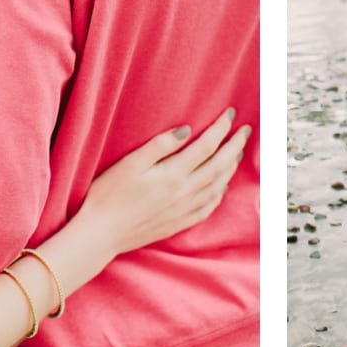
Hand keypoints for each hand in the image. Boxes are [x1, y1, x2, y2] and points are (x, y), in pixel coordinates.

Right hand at [81, 108, 251, 256]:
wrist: (101, 234)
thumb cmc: (109, 195)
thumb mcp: (131, 163)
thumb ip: (160, 144)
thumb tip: (187, 130)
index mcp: (174, 174)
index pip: (207, 145)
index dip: (221, 127)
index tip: (231, 113)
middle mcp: (184, 192)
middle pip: (219, 165)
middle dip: (235, 145)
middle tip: (246, 130)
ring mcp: (183, 210)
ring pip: (217, 186)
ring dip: (231, 168)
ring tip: (237, 154)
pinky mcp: (178, 223)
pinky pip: (208, 208)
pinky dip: (219, 194)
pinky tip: (221, 188)